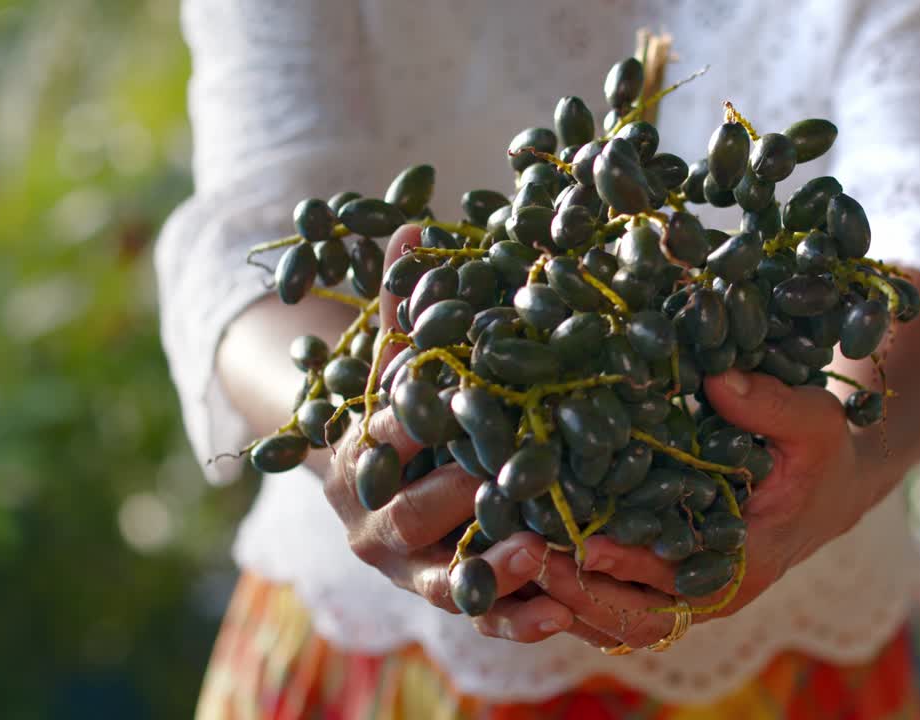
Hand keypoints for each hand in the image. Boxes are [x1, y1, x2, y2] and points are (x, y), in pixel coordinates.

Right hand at [322, 225, 575, 643]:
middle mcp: (375, 521)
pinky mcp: (447, 596)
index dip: (403, 420)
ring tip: (537, 553)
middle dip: (451, 496)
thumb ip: (405, 309)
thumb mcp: (393, 363)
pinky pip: (480, 616)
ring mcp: (411, 568)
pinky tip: (560, 611)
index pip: (380, 436)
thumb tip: (416, 223)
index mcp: (358, 457)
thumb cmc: (394, 412)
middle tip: (495, 481)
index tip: (436, 399)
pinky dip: (515, 617)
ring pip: (445, 576)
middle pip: (410, 511)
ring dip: (490, 567)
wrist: (369, 486)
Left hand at [533, 370, 892, 648]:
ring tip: (513, 563)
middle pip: (637, 617)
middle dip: (579, 592)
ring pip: (619, 622)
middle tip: (525, 556)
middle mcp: (715, 592)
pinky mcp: (670, 586)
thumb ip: (770, 405)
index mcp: (749, 561)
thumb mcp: (814, 423)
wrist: (830, 490)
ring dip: (566, 600)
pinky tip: (527, 564)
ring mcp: (690, 596)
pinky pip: (618, 608)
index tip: (579, 539)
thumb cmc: (821, 455)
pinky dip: (573, 596)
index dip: (628, 560)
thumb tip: (715, 380)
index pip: (677, 574)